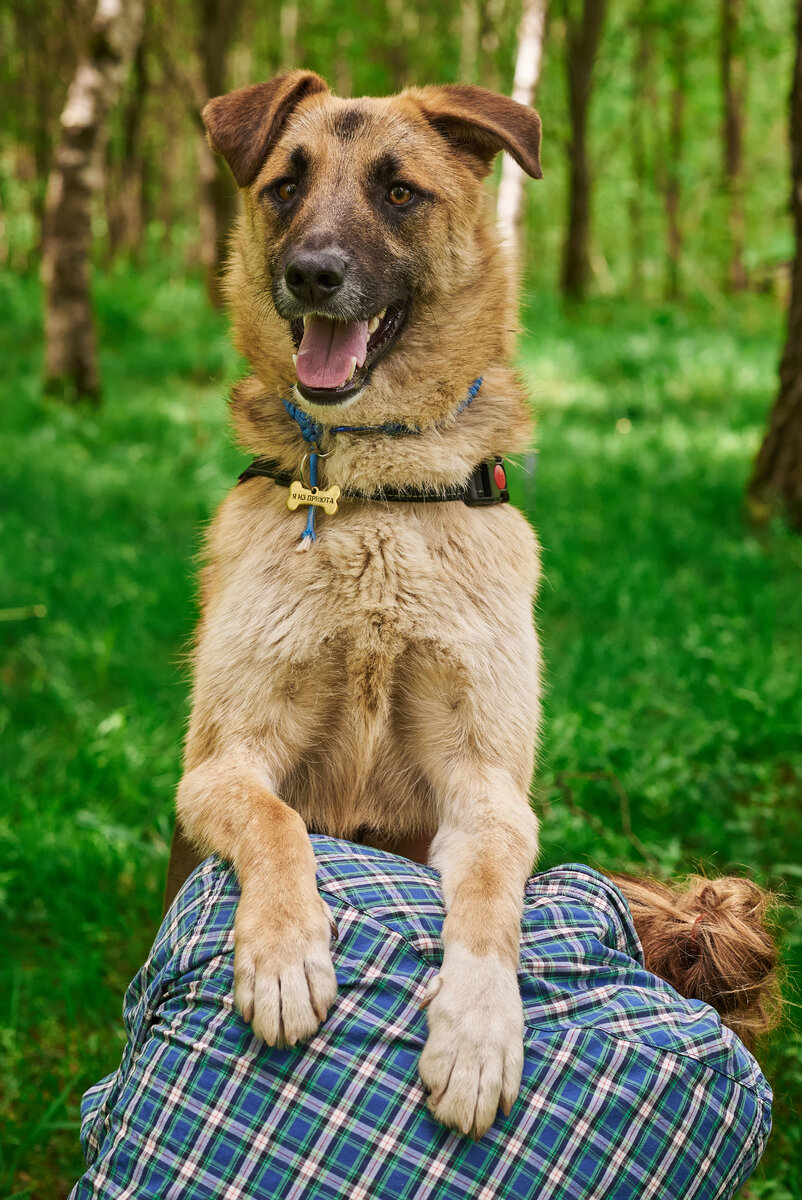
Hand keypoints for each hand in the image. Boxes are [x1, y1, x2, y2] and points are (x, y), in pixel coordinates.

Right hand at [233, 887, 337, 1046]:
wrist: (275, 871)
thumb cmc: (302, 903)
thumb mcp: (323, 923)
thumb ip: (323, 953)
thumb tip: (323, 991)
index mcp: (315, 944)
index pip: (322, 986)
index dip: (320, 1009)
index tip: (318, 1022)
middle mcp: (292, 951)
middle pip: (295, 1000)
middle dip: (295, 1027)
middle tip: (293, 1041)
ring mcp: (266, 952)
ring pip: (268, 1000)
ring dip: (270, 1025)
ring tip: (272, 1041)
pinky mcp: (245, 949)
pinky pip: (244, 984)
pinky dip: (246, 1004)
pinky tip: (248, 1017)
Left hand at [419, 944, 523, 1138]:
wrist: (485, 952)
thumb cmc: (455, 981)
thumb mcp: (432, 1002)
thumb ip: (432, 1036)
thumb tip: (432, 1077)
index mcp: (445, 1026)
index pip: (435, 1072)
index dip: (433, 1093)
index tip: (433, 1102)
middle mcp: (469, 1036)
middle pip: (462, 1088)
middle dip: (457, 1115)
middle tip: (455, 1128)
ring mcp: (494, 1038)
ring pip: (489, 1089)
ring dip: (482, 1115)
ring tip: (476, 1131)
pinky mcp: (514, 1037)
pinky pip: (513, 1074)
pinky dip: (509, 1096)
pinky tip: (503, 1110)